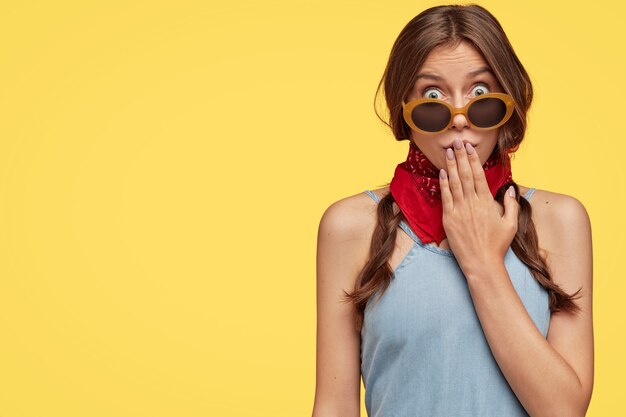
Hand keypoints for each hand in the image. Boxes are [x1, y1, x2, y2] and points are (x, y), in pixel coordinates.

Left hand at [439, 139, 518, 276]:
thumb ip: (510, 205)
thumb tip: (508, 189)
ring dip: (451, 165)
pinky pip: (445, 197)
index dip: (473, 159)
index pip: (479, 175)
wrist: (481, 262)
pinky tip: (442, 172)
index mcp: (486, 202)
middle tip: (456, 141)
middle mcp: (472, 203)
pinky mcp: (449, 218)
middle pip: (466, 174)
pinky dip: (443, 183)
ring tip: (447, 152)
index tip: (470, 147)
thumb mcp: (510, 224)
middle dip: (460, 156)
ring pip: (454, 183)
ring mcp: (459, 210)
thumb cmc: (497, 245)